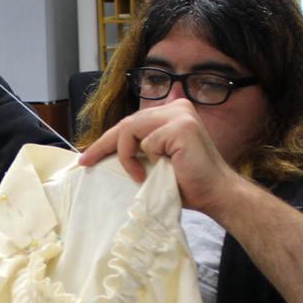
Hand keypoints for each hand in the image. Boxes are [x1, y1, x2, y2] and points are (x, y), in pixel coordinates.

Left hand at [77, 100, 240, 217]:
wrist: (215, 194)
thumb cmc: (187, 183)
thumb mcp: (157, 161)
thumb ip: (141, 148)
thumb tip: (105, 151)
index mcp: (172, 112)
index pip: (131, 122)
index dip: (107, 139)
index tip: (87, 155)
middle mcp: (176, 107)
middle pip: (127, 123)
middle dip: (104, 144)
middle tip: (87, 161)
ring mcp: (180, 115)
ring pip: (131, 130)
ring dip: (128, 156)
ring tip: (138, 175)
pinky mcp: (181, 127)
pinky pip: (147, 143)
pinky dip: (148, 160)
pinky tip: (163, 170)